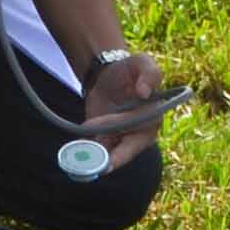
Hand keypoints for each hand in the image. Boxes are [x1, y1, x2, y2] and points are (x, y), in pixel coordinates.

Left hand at [80, 48, 164, 168]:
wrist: (107, 75)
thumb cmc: (130, 69)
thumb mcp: (143, 63)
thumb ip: (150, 73)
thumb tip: (144, 91)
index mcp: (154, 115)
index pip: (142, 126)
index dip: (126, 128)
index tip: (109, 131)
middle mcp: (141, 133)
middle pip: (129, 149)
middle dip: (115, 158)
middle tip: (101, 166)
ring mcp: (123, 139)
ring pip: (113, 154)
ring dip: (99, 160)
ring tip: (84, 163)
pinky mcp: (106, 141)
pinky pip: (99, 151)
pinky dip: (88, 154)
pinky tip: (76, 156)